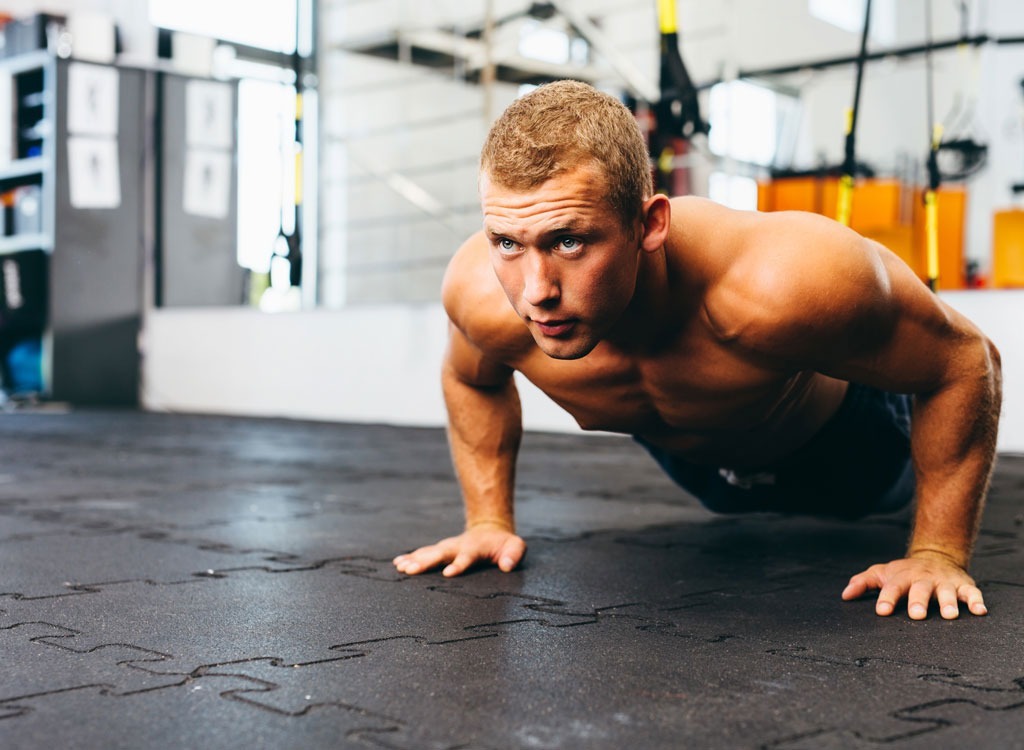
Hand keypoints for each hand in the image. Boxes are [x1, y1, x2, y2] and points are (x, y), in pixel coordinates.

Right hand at [393, 523, 525, 577]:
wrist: (489, 529)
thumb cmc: (504, 544)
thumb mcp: (515, 547)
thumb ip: (513, 554)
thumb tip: (506, 566)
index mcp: (475, 548)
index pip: (466, 557)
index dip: (458, 565)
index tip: (447, 573)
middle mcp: (458, 547)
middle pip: (441, 554)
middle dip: (426, 561)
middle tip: (411, 570)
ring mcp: (448, 548)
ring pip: (429, 553)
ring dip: (415, 560)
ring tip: (400, 567)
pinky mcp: (441, 550)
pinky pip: (424, 553)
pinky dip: (411, 558)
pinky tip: (398, 564)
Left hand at [841, 553, 986, 619]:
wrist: (935, 556)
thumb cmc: (904, 572)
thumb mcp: (882, 573)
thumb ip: (863, 582)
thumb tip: (844, 595)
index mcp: (902, 578)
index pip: (892, 588)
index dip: (886, 599)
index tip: (882, 612)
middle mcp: (923, 579)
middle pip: (920, 590)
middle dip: (919, 601)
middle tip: (917, 615)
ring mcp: (944, 582)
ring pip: (947, 592)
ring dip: (949, 603)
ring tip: (949, 615)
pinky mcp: (964, 585)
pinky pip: (972, 593)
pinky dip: (976, 601)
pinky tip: (979, 611)